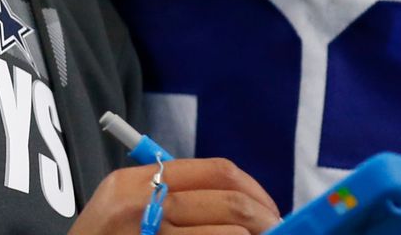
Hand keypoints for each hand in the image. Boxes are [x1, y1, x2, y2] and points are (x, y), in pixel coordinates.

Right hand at [68, 158, 279, 234]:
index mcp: (136, 182)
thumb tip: (236, 199)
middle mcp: (142, 207)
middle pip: (230, 203)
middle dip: (265, 219)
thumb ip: (168, 192)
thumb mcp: (122, 205)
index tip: (268, 207)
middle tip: (278, 231)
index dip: (254, 189)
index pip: (216, 171)